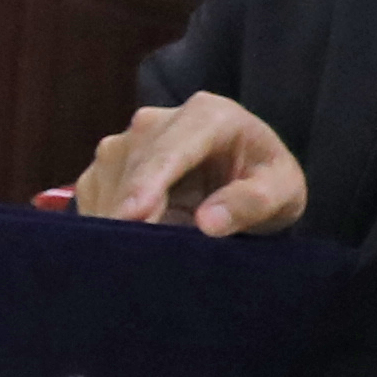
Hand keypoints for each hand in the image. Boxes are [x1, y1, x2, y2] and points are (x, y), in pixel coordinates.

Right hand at [73, 92, 305, 237]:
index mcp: (207, 115)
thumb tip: (209, 222)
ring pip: (106, 187)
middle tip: (142, 261)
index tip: (132, 216)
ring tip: (150, 253)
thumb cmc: (265, 180)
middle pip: (131, 170)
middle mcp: (156, 121)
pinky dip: (109, 226)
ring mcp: (124, 142)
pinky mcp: (103, 167)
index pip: (169, 151)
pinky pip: (94, 200)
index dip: (146, 184)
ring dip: (121, 224)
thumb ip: (251, 203)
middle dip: (131, 215)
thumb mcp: (282, 192)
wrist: (240, 175)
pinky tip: (136, 240)